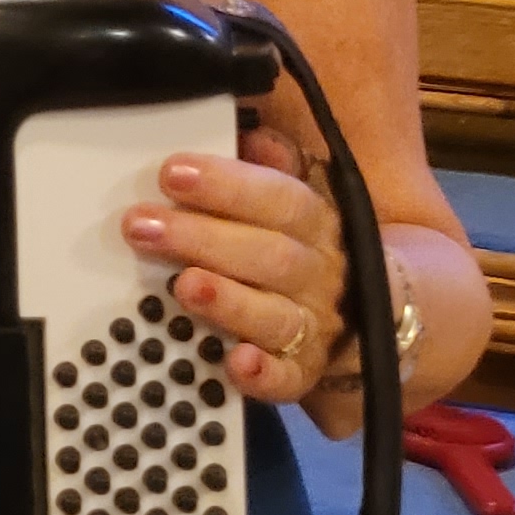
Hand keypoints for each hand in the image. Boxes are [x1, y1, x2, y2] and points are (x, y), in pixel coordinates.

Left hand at [127, 124, 345, 406]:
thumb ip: (270, 169)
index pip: (279, 198)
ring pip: (276, 315)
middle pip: (268, 255)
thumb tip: (252, 136)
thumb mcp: (292, 203)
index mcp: (316, 224)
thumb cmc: (298, 247)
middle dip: (202, 238)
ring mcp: (315, 326)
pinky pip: (288, 379)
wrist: (374, 316)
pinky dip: (263, 374)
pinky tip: (235, 362)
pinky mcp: (304, 374)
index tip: (170, 172)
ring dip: (228, 300)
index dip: (227, 185)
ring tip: (183, 285)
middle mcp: (319, 274)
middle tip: (140, 226)